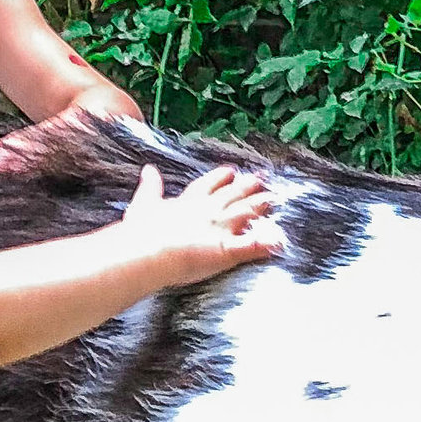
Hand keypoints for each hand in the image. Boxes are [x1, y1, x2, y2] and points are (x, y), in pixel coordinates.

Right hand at [121, 161, 282, 283]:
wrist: (146, 252)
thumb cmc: (141, 232)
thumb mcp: (143, 203)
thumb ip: (150, 187)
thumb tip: (149, 170)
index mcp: (189, 201)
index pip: (209, 184)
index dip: (221, 177)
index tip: (231, 170)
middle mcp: (208, 211)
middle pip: (233, 195)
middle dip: (248, 186)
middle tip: (262, 178)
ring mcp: (220, 228)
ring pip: (246, 213)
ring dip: (260, 206)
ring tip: (274, 200)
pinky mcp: (227, 249)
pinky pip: (252, 246)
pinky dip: (266, 245)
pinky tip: (279, 243)